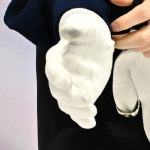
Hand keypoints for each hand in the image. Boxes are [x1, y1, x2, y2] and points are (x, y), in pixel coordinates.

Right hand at [44, 8, 113, 127]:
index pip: (53, 71)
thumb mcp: (86, 26)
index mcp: (56, 59)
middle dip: (71, 99)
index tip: (67, 83)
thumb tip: (67, 31)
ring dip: (78, 111)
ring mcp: (71, 88)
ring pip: (68, 104)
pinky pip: (79, 111)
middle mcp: (60, 76)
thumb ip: (76, 29)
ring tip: (91, 112)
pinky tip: (91, 123)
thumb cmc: (88, 30)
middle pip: (59, 92)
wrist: (97, 40)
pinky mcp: (82, 95)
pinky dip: (83, 119)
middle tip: (86, 100)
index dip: (58, 78)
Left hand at [110, 0, 149, 57]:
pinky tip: (145, 42)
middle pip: (143, 37)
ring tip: (129, 39)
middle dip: (124, 41)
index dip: (125, 22)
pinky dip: (144, 50)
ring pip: (146, 48)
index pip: (141, 14)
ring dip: (133, 46)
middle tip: (114, 41)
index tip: (113, 27)